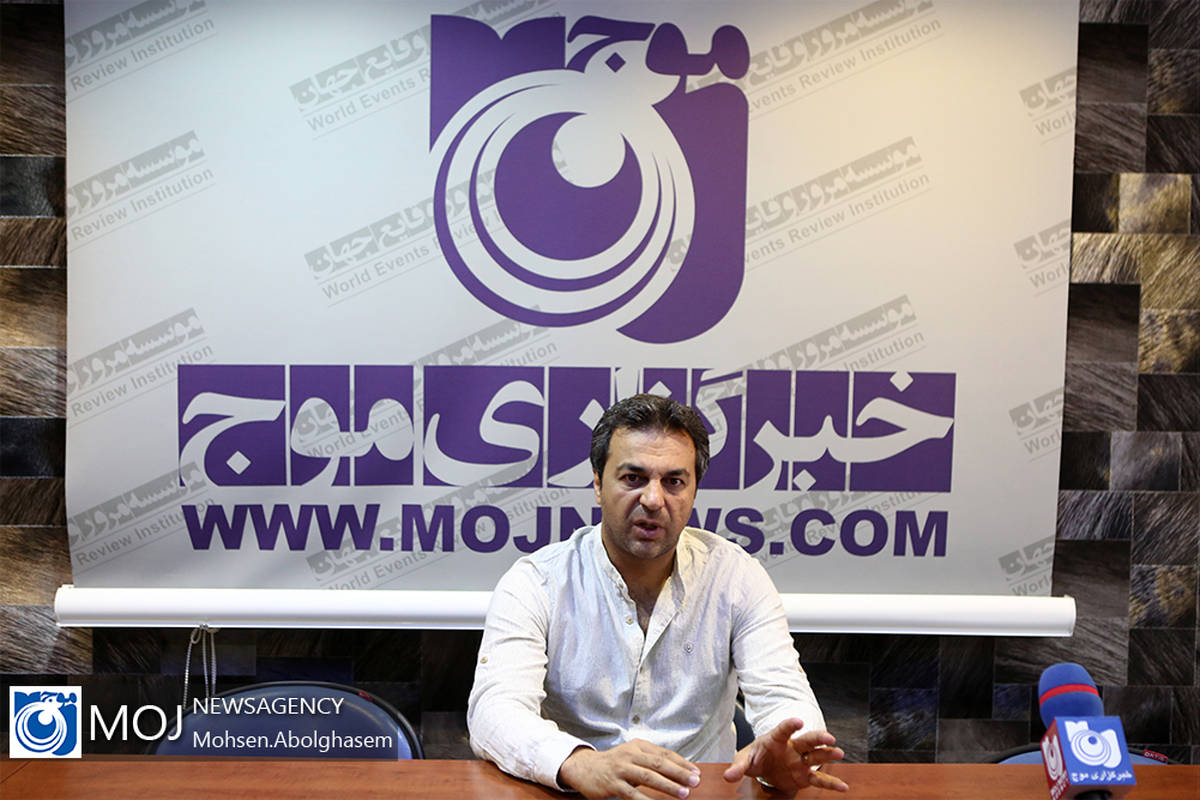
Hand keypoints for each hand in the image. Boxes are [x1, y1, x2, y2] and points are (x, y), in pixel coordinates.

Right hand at [558, 740, 701, 799]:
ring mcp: (621, 769)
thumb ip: (652, 760)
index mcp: (638, 746)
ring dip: (667, 786)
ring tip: (683, 793)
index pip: (664, 753)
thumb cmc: (615, 763)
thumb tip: (680, 769)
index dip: (681, 763)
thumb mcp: (633, 755)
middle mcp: (630, 755)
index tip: (696, 772)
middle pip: (659, 763)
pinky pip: (632, 794)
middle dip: (679, 773)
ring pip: (648, 777)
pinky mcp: (613, 784)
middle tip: (694, 781)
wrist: (585, 768)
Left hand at [722, 717, 847, 792]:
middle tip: (830, 738)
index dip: (790, 725)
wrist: (763, 768)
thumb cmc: (754, 758)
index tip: (798, 721)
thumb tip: (728, 776)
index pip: (783, 729)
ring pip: (816, 756)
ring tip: (839, 753)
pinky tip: (843, 787)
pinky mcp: (805, 776)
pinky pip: (819, 780)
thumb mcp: (744, 761)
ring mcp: (800, 761)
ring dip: (827, 755)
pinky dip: (831, 784)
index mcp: (776, 739)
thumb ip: (737, 768)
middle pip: (806, 741)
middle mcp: (792, 748)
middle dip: (818, 739)